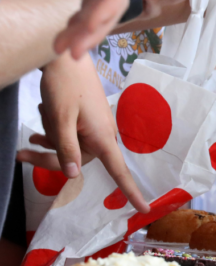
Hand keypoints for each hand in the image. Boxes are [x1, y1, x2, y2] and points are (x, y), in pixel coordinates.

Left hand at [17, 54, 146, 212]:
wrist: (66, 56)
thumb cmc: (64, 87)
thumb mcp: (60, 119)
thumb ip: (66, 149)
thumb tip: (74, 174)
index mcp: (102, 138)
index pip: (119, 171)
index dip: (132, 191)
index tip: (145, 210)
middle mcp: (102, 135)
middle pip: (78, 160)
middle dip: (49, 157)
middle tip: (21, 152)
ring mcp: (95, 126)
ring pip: (70, 147)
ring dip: (50, 141)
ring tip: (32, 129)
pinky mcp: (87, 118)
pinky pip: (70, 134)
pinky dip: (54, 131)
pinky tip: (43, 117)